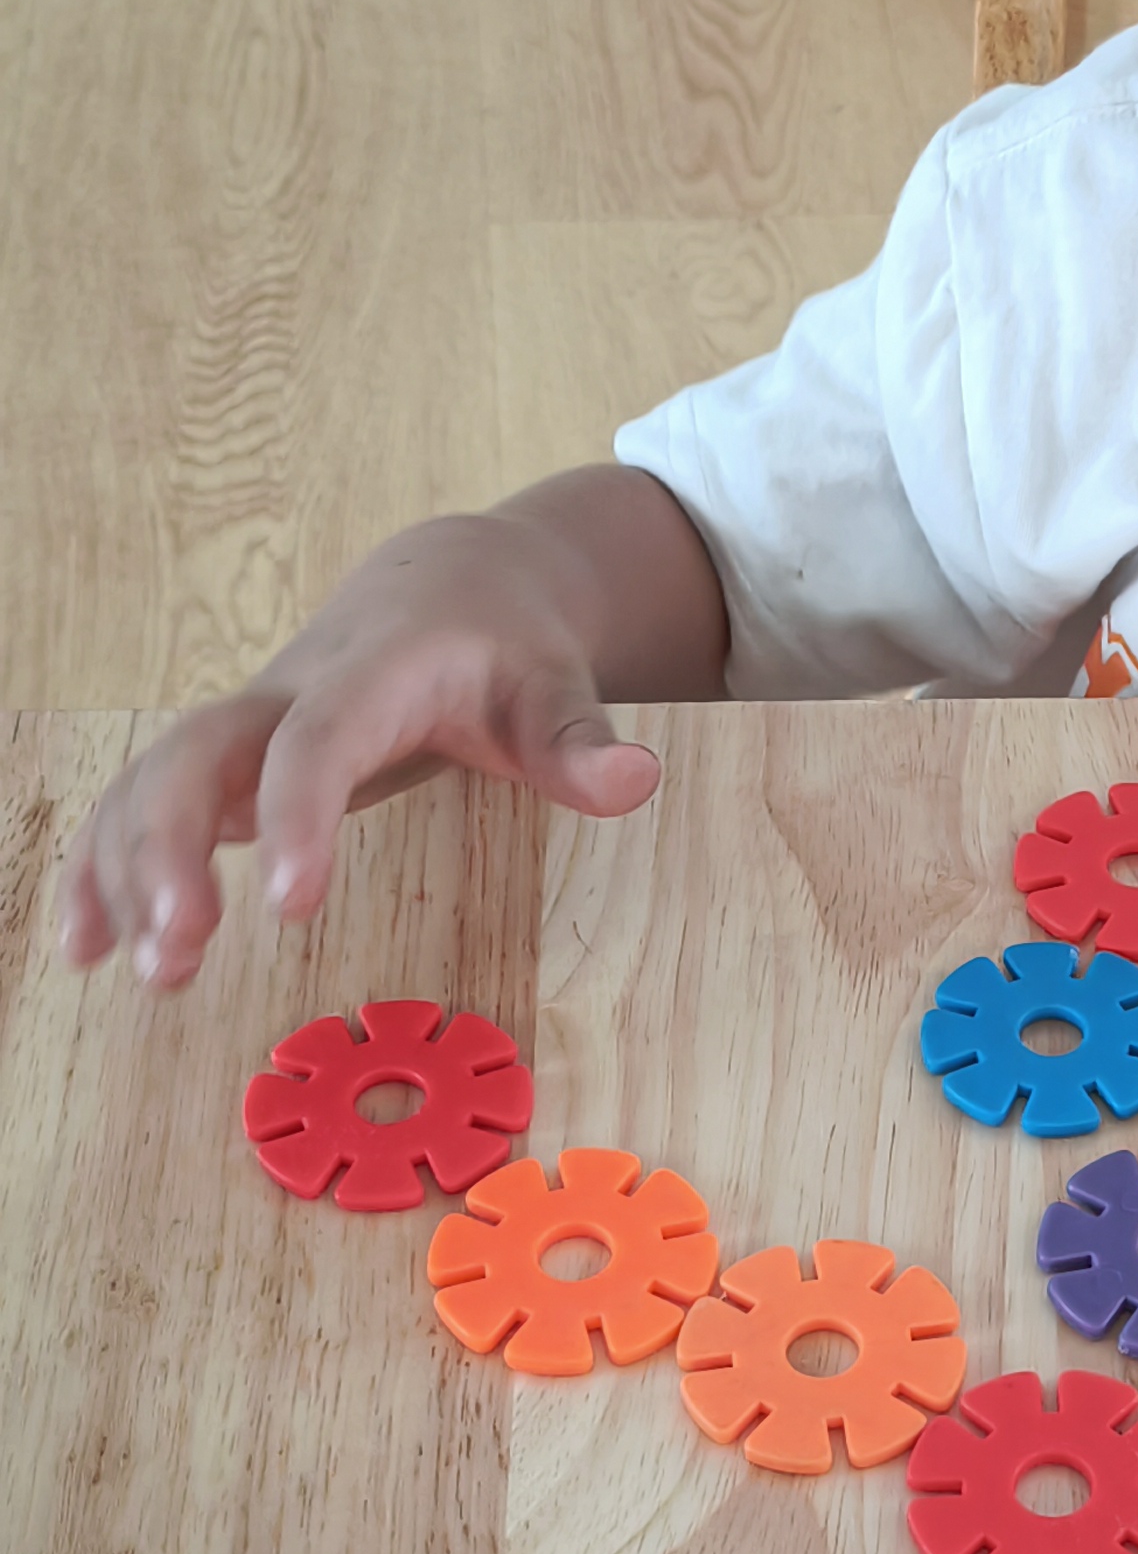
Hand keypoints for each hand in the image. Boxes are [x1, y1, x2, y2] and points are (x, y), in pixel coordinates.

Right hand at [61, 470, 725, 987]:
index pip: (316, 740)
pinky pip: (143, 801)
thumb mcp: (557, 685)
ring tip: (142, 971)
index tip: (289, 903)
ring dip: (127, 871)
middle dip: (171, 851)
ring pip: (153, 780)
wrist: (451, 582)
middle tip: (179, 953)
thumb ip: (584, 741)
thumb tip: (635, 780)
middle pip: (196, 756)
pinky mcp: (226, 757)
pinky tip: (86, 943)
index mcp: (371, 674)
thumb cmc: (505, 645)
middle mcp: (285, 694)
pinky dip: (104, 864)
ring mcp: (245, 724)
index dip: (294, 815)